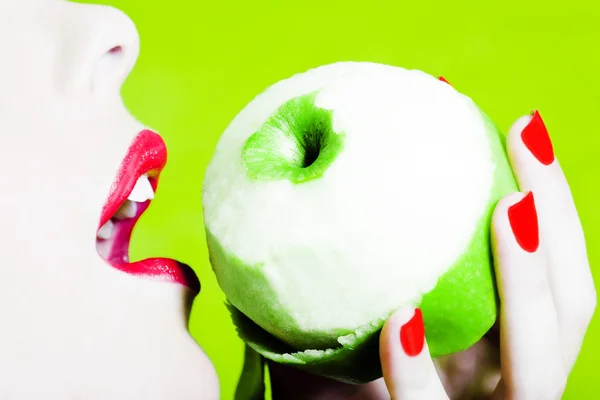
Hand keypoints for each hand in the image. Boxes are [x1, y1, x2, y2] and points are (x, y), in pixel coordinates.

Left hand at [269, 111, 596, 399]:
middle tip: (524, 140)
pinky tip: (401, 321)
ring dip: (526, 284)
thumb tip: (336, 157)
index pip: (548, 273)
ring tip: (507, 209)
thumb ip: (354, 256)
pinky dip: (419, 371)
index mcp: (490, 344)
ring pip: (537, 364)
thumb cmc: (326, 374)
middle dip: (557, 221)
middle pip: (567, 308)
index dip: (551, 202)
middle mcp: (499, 379)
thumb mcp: (346, 312)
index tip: (521, 129)